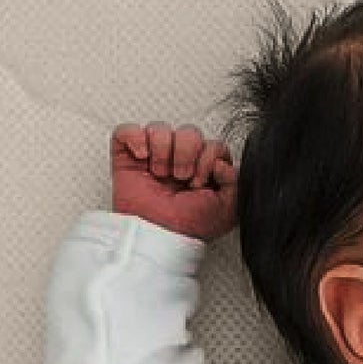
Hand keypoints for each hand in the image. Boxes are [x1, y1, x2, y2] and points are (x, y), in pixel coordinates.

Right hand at [111, 121, 237, 241]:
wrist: (157, 235)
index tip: (200, 181)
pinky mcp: (127, 156)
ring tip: (160, 174)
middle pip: (189, 132)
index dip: (208, 157)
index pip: (213, 143)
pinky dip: (135, 139)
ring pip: (160, 128)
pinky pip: (128, 131)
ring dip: (162, 151)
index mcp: (203, 169)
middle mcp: (179, 160)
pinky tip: (142, 158)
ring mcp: (153, 156)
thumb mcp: (225, 211)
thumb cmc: (186, 227)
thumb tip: (223, 162)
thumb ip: (235, 182)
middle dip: (186, 155)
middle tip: (181, 178)